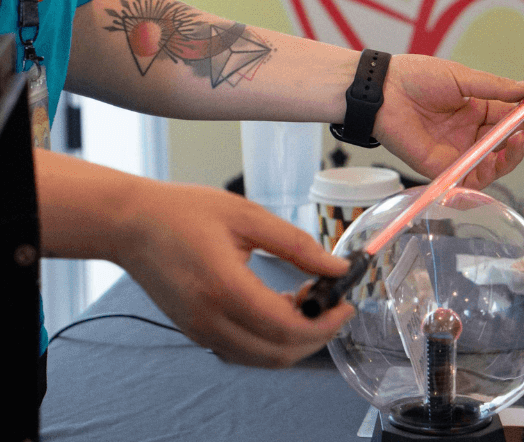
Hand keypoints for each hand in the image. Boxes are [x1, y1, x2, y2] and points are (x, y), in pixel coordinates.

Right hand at [111, 181, 355, 367]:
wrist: (128, 224)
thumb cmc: (183, 213)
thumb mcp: (248, 217)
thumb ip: (297, 245)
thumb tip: (337, 267)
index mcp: (223, 288)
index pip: (287, 328)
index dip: (325, 323)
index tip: (346, 304)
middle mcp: (209, 319)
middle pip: (279, 354)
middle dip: (318, 335)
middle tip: (334, 305)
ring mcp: (200, 331)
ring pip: (262, 359)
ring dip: (295, 340)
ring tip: (308, 301)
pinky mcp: (196, 332)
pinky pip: (244, 351)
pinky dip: (272, 340)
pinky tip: (281, 307)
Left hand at [374, 55, 523, 189]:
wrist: (383, 90)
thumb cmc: (416, 77)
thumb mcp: (464, 78)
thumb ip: (499, 88)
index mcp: (477, 110)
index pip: (513, 117)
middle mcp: (471, 133)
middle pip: (509, 142)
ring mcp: (459, 152)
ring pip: (497, 163)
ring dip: (513, 153)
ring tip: (518, 137)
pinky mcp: (444, 167)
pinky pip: (472, 178)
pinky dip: (488, 172)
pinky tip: (495, 158)